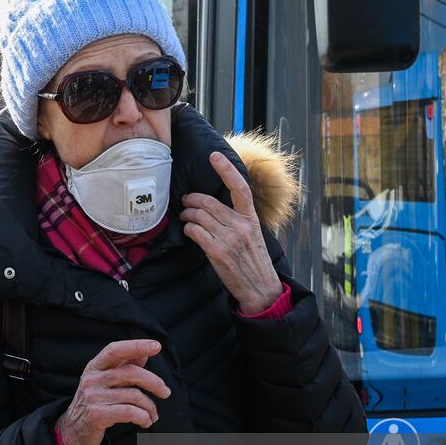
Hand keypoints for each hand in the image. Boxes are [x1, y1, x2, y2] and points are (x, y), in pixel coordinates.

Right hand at [56, 339, 169, 444]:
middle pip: (131, 373)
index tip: (156, 346)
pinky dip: (143, 417)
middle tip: (166, 392)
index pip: (115, 350)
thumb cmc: (95, 402)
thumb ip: (124, 367)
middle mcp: (92, 379)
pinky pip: (129, 412)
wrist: (73, 430)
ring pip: (134, 396)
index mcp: (94, 366)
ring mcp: (92, 397)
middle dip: (154, 382)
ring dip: (150, 407)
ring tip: (153, 415)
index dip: (136, 345)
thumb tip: (144, 353)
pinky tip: (146, 421)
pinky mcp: (96, 415)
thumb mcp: (106, 381)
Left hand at [180, 152, 282, 314]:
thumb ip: (237, 220)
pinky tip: (188, 231)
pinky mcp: (218, 252)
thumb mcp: (252, 235)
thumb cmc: (253, 261)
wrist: (261, 288)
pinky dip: (188, 229)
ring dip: (186, 215)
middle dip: (191, 200)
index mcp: (251, 218)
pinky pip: (195, 232)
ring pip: (199, 216)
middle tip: (185, 202)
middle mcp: (241, 226)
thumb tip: (214, 208)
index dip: (225, 169)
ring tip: (184, 217)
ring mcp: (229, 239)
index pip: (239, 187)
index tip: (214, 156)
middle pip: (208, 202)